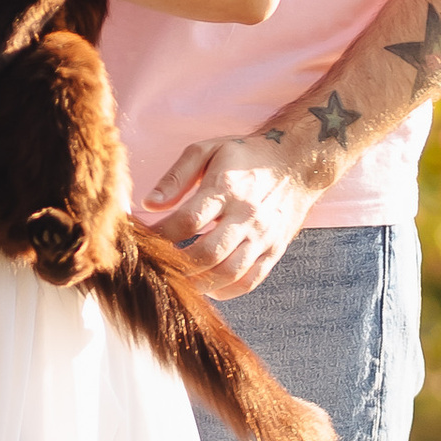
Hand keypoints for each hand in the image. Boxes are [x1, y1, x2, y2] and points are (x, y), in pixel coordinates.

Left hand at [137, 130, 317, 296]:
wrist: (296, 163)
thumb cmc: (244, 156)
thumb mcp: (207, 150)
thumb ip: (176, 177)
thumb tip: (149, 204)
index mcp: (227, 188)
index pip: (188, 221)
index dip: (161, 236)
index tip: (143, 242)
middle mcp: (247, 215)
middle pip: (208, 253)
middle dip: (176, 265)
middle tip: (157, 268)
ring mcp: (263, 237)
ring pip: (228, 273)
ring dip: (198, 283)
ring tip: (177, 281)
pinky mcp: (274, 251)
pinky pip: (249, 281)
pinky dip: (224, 291)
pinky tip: (206, 285)